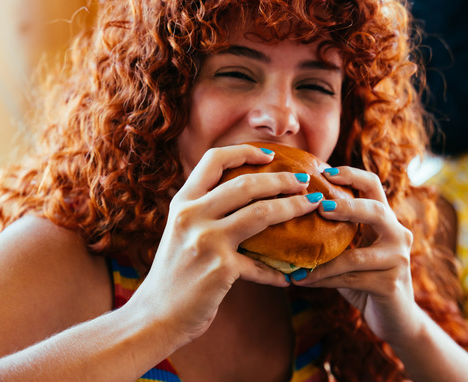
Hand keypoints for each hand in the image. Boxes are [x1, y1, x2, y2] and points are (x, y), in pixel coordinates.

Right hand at [126, 144, 319, 344]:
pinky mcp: (221, 269)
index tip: (270, 155)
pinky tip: (289, 275)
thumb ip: (205, 211)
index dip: (245, 152)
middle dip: (281, 180)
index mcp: (182, 203)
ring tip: (311, 207)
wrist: (155, 316)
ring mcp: (206, 241)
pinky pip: (260, 265)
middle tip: (303, 183)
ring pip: (261, 213)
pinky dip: (277, 271)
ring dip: (292, 208)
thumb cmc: (174, 274)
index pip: (213, 160)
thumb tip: (246, 195)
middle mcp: (192, 216)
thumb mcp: (181, 232)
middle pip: (246, 184)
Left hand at [289, 166, 420, 344]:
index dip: (352, 175)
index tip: (326, 172)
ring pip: (357, 256)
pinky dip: (323, 279)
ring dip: (322, 259)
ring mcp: (398, 260)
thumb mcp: (353, 251)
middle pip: (376, 211)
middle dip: (347, 207)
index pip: (374, 186)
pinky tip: (302, 281)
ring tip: (296, 260)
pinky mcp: (391, 284)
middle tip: (319, 207)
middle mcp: (398, 235)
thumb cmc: (366, 280)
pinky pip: (351, 279)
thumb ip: (336, 233)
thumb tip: (291, 213)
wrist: (394, 319)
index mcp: (387, 221)